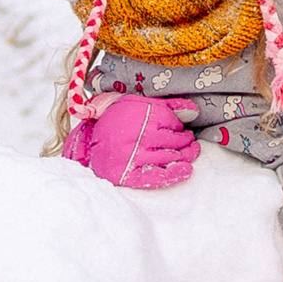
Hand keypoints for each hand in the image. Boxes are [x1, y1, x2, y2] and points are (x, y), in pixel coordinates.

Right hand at [63, 94, 198, 188]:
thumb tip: (194, 111)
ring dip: (186, 156)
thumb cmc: (118, 121)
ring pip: (171, 157)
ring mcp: (135, 156)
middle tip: (190, 143)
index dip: (180, 127)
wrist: (88, 140)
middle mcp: (140, 135)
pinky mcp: (128, 174)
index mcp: (143, 115)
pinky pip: (157, 176)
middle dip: (187, 142)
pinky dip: (174, 175)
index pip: (174, 122)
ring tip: (190, 153)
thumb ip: (167, 106)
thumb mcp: (138, 105)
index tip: (179, 129)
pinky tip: (186, 171)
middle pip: (176, 141)